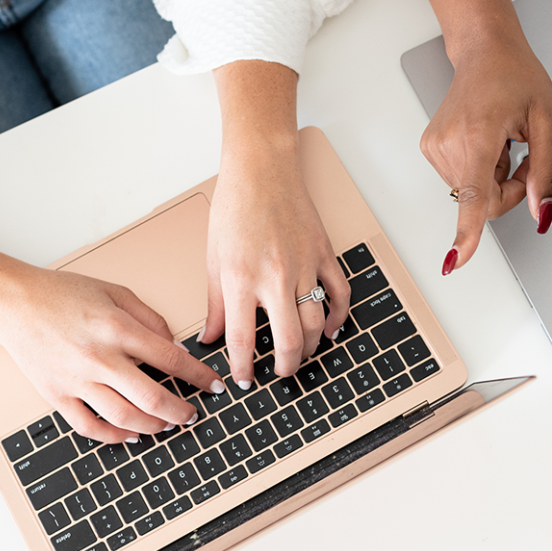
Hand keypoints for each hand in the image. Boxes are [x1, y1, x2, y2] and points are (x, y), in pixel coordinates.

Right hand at [0, 225, 224, 443]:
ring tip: (167, 425)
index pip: (171, 359)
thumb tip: (175, 348)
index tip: (214, 386)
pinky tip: (132, 435)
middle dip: (181, 411)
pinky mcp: (56, 396)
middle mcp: (99, 358)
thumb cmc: (64, 294)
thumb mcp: (116, 293)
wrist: (13, 303)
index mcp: (117, 328)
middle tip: (193, 414)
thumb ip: (150, 319)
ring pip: (124, 417)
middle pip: (152, 396)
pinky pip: (89, 427)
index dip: (199, 376)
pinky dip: (114, 437)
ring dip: (153, 427)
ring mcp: (77, 380)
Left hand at [200, 146, 349, 387]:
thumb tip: (211, 339)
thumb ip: (216, 304)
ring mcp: (304, 266)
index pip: (242, 339)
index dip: (243, 368)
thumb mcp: (214, 259)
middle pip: (287, 340)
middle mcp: (275, 277)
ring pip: (316, 324)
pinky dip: (338, 317)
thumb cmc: (234, 209)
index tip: (244, 380)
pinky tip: (329, 331)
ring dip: (309, 347)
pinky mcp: (324, 254)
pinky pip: (340, 294)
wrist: (262, 170)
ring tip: (299, 356)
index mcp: (240, 279)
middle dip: (284, 367)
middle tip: (279, 374)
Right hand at [389, 0, 551, 273]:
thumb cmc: (515, 77)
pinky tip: (486, 142)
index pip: (474, 194)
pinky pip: (463, 182)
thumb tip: (541, 212)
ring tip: (500, 143)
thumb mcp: (548, 119)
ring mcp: (436, 147)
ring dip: (494, 179)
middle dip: (509, 191)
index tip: (456, 260)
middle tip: (520, 157)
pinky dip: (481, 171)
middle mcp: (450, 143)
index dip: (468, 231)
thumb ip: (547, 171)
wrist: (484, 50)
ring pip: (474, 195)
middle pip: (484, 202)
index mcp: (479, 133)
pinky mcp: (431, 150)